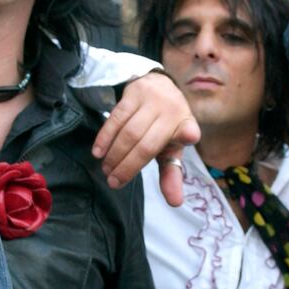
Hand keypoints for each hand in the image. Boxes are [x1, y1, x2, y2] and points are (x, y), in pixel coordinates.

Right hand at [91, 71, 198, 205]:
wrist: (158, 85)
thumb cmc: (165, 126)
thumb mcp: (171, 148)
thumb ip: (171, 174)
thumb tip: (175, 203)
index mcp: (187, 125)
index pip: (189, 132)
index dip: (187, 135)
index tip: (188, 137)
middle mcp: (172, 110)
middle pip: (147, 144)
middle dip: (128, 167)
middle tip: (114, 182)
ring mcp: (152, 99)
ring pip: (129, 132)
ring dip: (115, 155)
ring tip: (106, 170)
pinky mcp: (134, 93)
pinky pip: (116, 118)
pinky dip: (105, 137)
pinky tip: (98, 152)